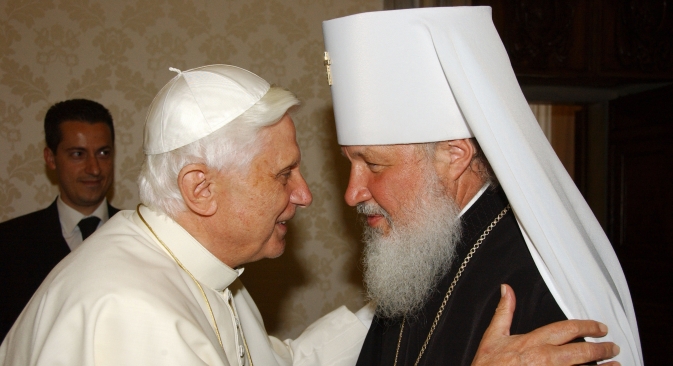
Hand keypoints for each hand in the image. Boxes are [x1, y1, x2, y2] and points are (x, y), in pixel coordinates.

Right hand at [471, 284, 620, 365]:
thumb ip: (504, 311)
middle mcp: (545, 358)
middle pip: (581, 350)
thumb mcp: (493, 336)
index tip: (599, 327)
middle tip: (612, 346)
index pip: (567, 329)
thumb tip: (506, 290)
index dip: (587, 326)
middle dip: (601, 347)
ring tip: (616, 364)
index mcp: (533, 342)